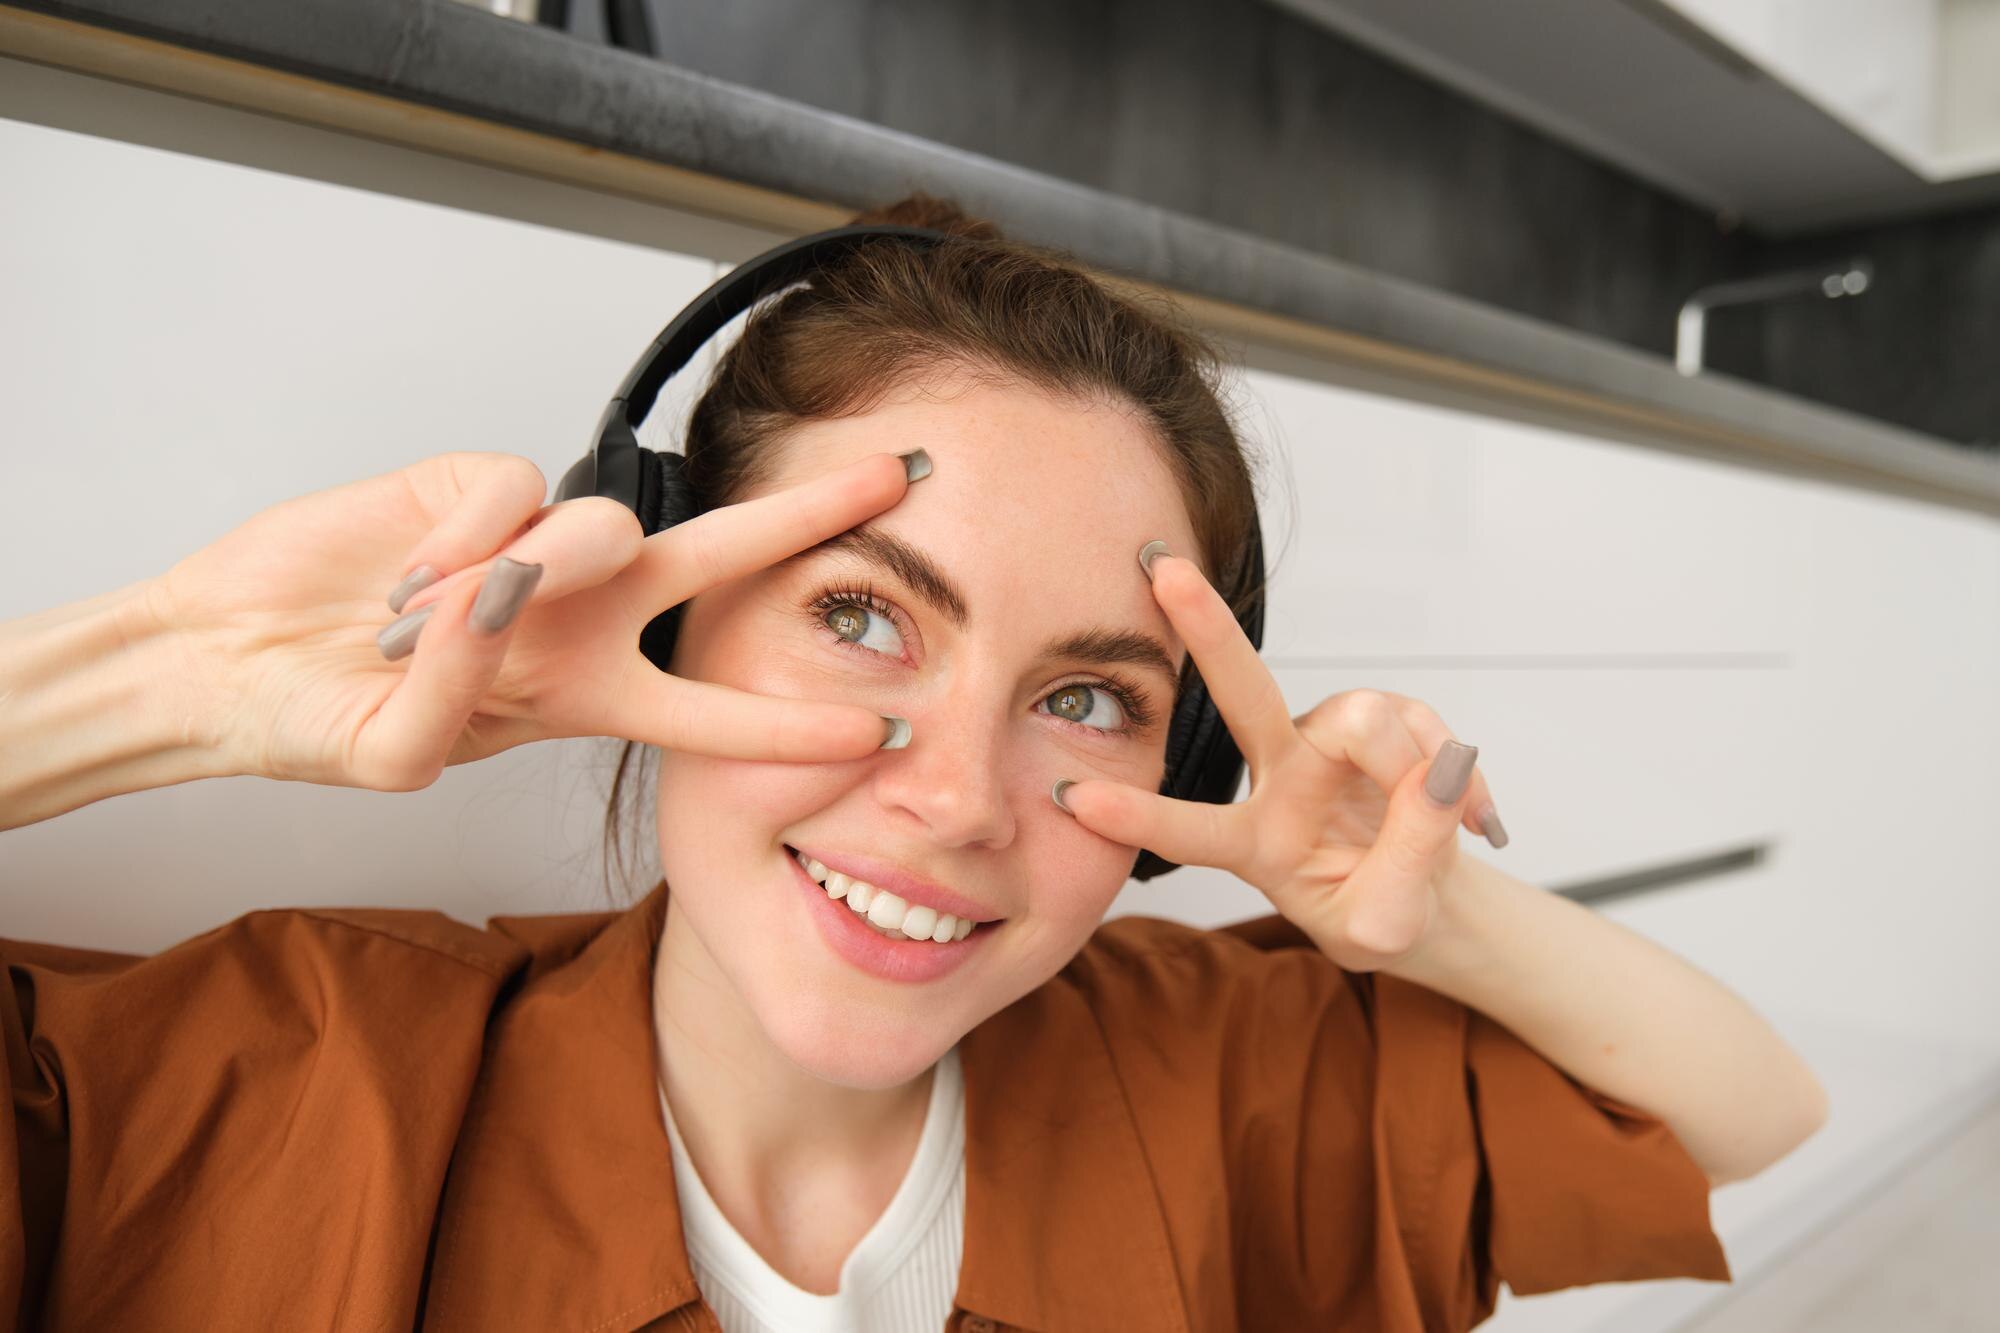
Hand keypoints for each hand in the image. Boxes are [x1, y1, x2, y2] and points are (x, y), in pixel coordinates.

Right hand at [142, 450, 918, 790]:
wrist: (223, 656)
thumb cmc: (317, 718)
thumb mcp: (401, 751)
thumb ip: (459, 690)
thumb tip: (508, 592)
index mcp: (584, 694)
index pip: (709, 713)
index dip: (789, 727)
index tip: (876, 736)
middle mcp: (579, 615)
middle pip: (719, 561)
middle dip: (807, 522)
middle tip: (896, 481)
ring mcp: (530, 546)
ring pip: (604, 524)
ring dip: (533, 576)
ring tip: (428, 622)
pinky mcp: (470, 484)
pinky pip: (513, 490)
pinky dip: (464, 535)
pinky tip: (408, 574)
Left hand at [1049, 546, 1502, 972]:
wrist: (1430, 903)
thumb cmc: (1382, 916)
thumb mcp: (1386, 923)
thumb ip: (1407, 855)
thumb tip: (1435, 770)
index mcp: (1254, 841)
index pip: (1189, 829)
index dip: (1136, 816)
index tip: (1072, 796)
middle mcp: (1279, 777)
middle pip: (1241, 693)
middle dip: (1205, 628)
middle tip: (1163, 569)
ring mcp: (1328, 743)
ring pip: (1364, 717)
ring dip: (1410, 765)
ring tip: (1447, 821)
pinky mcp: (1382, 722)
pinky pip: (1419, 723)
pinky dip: (1453, 771)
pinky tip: (1467, 814)